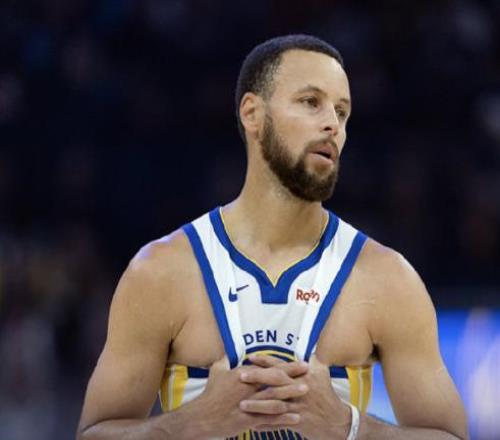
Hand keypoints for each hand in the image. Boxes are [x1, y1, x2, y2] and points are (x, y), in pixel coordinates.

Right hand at [186, 356, 308, 438]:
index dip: (284, 365)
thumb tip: (225, 353)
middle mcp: (247, 387)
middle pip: (274, 380)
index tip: (298, 362)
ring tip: (306, 390)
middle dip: (292, 375)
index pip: (267, 367)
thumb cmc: (210, 394)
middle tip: (308, 372)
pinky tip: (296, 418)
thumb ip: (224, 362)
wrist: (201, 416)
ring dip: (291, 394)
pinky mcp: (248, 420)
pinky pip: (269, 419)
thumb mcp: (216, 372)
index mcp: (243, 374)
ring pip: (274, 397)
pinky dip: (284, 418)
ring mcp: (249, 404)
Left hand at [240, 354, 351, 439]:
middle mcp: (300, 389)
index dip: (266, 361)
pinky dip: (266, 424)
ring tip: (241, 404)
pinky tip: (252, 425)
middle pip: (276, 381)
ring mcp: (299, 406)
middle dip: (258, 378)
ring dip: (257, 405)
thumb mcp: (322, 373)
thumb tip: (309, 347)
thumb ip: (314, 360)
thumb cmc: (327, 395)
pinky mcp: (299, 422)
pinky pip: (279, 423)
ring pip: (275, 404)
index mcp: (303, 376)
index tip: (250, 358)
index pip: (282, 366)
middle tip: (240, 376)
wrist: (339, 422)